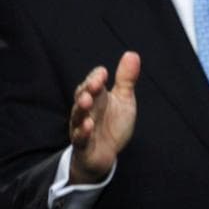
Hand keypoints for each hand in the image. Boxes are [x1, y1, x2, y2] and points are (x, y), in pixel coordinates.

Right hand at [68, 51, 139, 184]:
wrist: (105, 154)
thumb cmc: (113, 124)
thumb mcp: (123, 100)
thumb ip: (126, 79)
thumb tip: (131, 53)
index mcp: (97, 97)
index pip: (92, 83)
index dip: (96, 77)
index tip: (104, 73)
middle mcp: (87, 110)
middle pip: (82, 96)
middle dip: (87, 89)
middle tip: (95, 84)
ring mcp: (82, 128)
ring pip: (78, 116)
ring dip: (81, 109)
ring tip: (87, 101)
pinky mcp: (83, 146)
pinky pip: (80, 139)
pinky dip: (83, 132)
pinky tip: (88, 126)